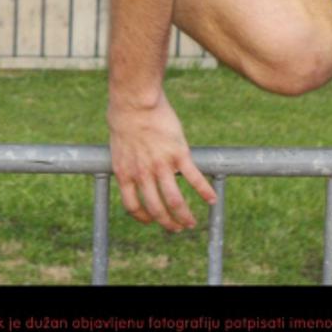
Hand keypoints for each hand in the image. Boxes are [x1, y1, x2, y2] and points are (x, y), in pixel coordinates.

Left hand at [107, 94, 216, 231]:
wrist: (135, 102)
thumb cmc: (124, 117)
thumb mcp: (119, 146)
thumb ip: (128, 161)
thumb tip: (133, 166)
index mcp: (125, 174)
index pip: (134, 207)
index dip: (144, 218)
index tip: (152, 220)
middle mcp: (143, 175)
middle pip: (156, 209)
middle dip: (168, 223)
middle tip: (176, 228)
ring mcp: (161, 166)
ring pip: (175, 201)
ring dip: (184, 216)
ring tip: (191, 223)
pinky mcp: (178, 154)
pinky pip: (194, 178)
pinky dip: (205, 192)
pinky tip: (212, 200)